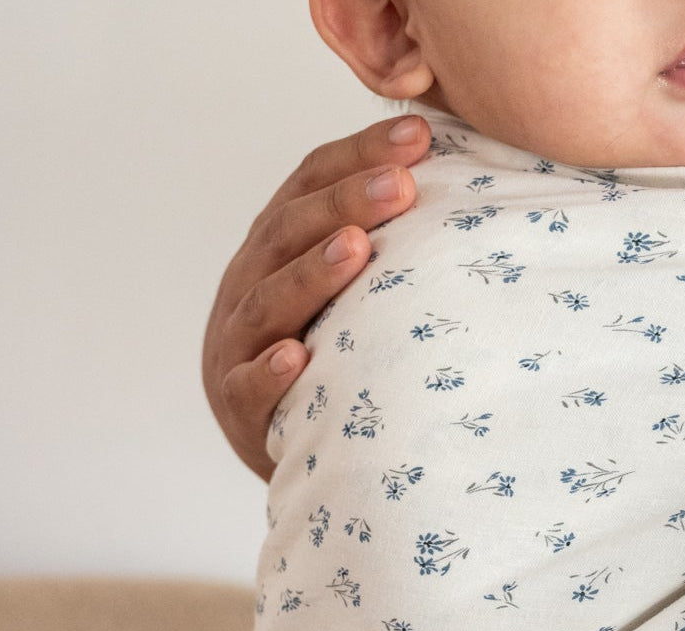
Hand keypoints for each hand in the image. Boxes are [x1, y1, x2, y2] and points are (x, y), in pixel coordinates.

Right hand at [203, 113, 430, 479]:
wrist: (279, 441)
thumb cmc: (323, 353)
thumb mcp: (341, 290)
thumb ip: (373, 239)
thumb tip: (447, 180)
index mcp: (274, 248)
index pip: (309, 185)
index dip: (359, 155)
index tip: (420, 135)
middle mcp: (248, 285)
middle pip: (288, 233)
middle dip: (345, 203)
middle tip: (402, 185)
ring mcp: (236, 346)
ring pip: (266, 302)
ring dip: (311, 274)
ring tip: (358, 249)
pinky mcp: (238, 408)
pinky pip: (247, 388)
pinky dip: (267, 371)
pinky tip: (294, 356)